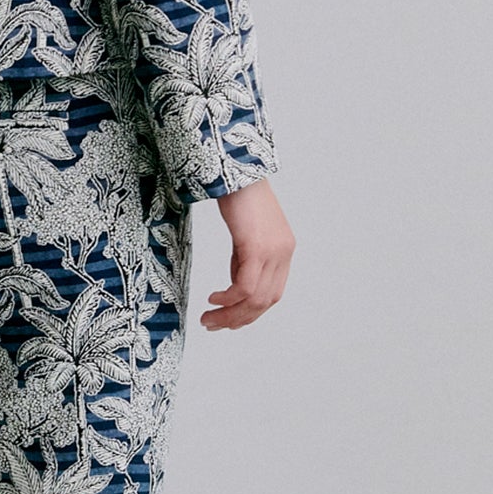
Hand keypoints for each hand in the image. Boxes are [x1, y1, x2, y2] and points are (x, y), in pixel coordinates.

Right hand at [200, 176, 293, 329]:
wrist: (236, 168)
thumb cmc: (237, 194)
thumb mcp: (244, 233)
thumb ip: (244, 258)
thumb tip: (236, 284)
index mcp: (283, 250)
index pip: (272, 293)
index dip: (250, 312)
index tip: (228, 320)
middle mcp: (283, 253)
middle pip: (265, 301)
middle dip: (238, 319)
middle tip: (213, 325)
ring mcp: (273, 251)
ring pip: (254, 298)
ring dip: (230, 314)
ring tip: (208, 318)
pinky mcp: (256, 246)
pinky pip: (244, 286)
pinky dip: (228, 298)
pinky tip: (213, 298)